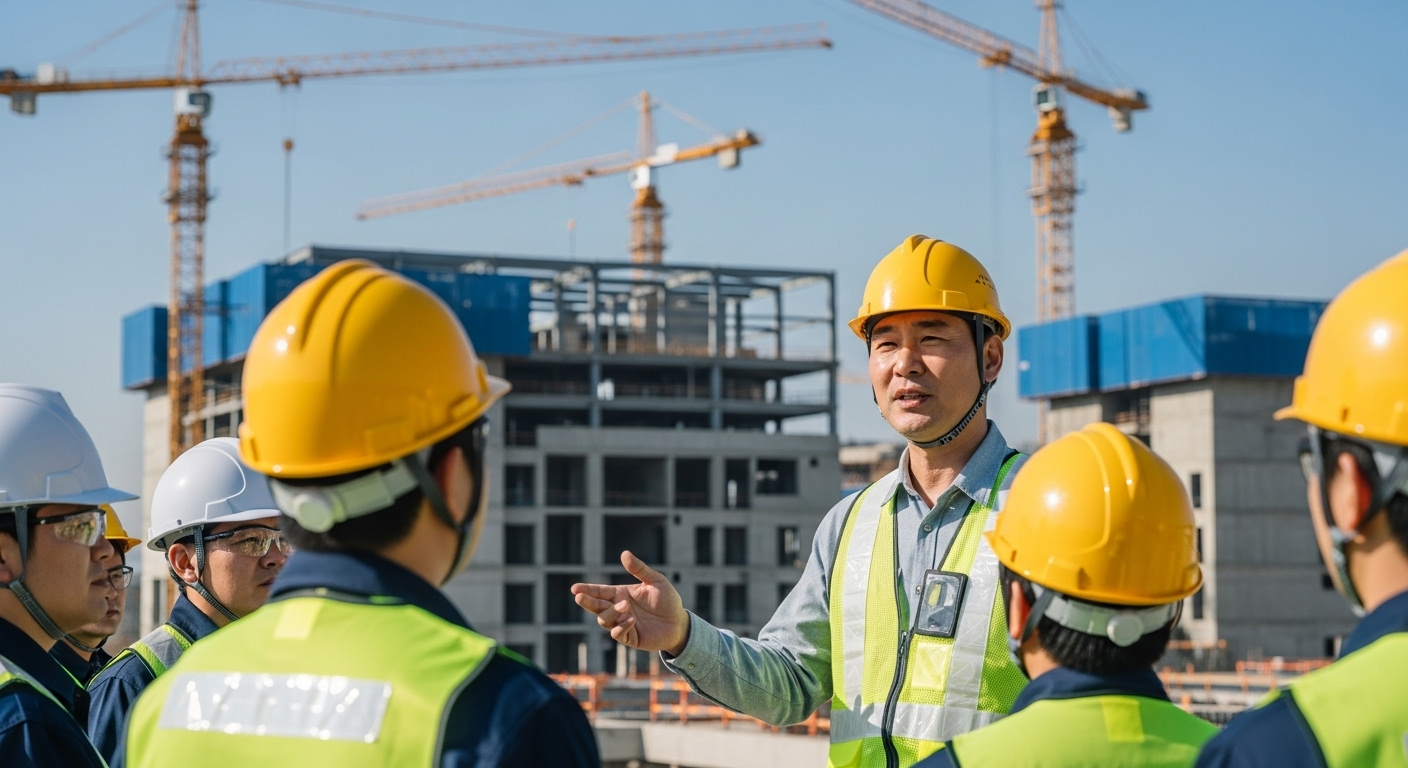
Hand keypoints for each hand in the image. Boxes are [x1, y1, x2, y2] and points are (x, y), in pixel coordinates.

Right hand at [572, 551, 690, 655]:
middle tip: (579, 597)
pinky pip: (618, 634)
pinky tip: (631, 620)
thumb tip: (624, 553)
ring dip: (611, 613)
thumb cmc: (667, 600)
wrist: (679, 622)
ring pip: (605, 620)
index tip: (575, 589)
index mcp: (621, 594)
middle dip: (588, 602)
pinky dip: (620, 627)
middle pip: (597, 606)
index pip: (599, 591)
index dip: (587, 590)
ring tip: (625, 607)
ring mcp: (622, 623)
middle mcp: (618, 609)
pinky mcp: (630, 637)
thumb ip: (639, 569)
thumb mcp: (655, 581)